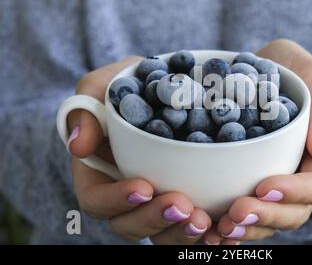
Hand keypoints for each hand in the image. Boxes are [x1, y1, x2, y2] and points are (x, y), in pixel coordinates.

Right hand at [66, 56, 211, 243]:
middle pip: (130, 224)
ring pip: (162, 233)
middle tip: (183, 206)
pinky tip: (224, 229)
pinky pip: (191, 227)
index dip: (116, 201)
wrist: (173, 86)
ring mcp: (156, 200)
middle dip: (155, 220)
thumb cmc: (130, 85)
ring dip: (181, 233)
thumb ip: (85, 109)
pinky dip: (207, 233)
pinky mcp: (187, 199)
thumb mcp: (103, 87)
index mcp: (99, 173)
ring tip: (204, 221)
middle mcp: (126, 194)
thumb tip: (78, 146)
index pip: (96, 200)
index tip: (144, 186)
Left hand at [204, 39, 311, 243]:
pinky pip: (242, 213)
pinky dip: (224, 225)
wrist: (260, 72)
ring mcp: (273, 183)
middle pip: (292, 213)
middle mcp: (299, 176)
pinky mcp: (246, 184)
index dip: (294, 193)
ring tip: (218, 228)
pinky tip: (205, 229)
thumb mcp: (310, 75)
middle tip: (235, 213)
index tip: (264, 185)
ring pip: (267, 220)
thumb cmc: (290, 71)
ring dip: (245, 229)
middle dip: (265, 217)